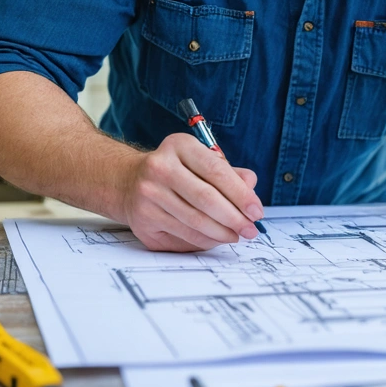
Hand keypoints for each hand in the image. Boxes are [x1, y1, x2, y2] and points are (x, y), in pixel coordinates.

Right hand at [120, 132, 263, 251]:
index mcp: (179, 146)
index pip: (216, 172)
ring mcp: (148, 195)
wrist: (129, 182)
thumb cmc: (176, 170)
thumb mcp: (201, 159)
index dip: (241, 194)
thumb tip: (251, 187)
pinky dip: (204, 240)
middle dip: (234, 218)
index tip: (257, 211)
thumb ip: (229, 172)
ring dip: (222, 233)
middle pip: (206, 199)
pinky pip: (182, 235)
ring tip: (236, 235)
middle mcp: (159, 168)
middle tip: (251, 229)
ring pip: (195, 221)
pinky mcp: (143, 220)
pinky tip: (216, 238)